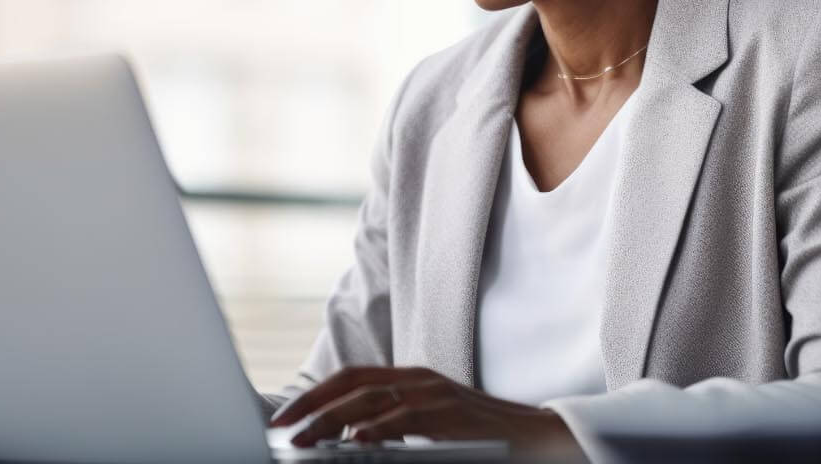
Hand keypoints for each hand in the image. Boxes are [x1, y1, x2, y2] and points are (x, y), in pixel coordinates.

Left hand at [269, 366, 584, 459]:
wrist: (540, 436)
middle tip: (280, 429)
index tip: (284, 417)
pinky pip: (406, 418)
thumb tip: (347, 442)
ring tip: (303, 441)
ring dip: (330, 420)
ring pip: (371, 399)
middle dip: (310, 406)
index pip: (352, 379)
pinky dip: (377, 428)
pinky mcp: (452, 414)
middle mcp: (420, 379)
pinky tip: (355, 440)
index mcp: (411, 379)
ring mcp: (437, 394)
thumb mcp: (431, 426)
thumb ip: (393, 426)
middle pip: (352, 384)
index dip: (315, 395)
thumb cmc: (481, 437)